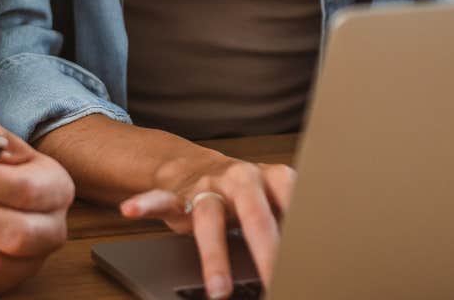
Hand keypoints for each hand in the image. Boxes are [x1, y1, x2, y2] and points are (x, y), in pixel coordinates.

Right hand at [120, 155, 295, 298]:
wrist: (196, 166)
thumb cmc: (246, 194)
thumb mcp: (275, 201)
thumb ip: (293, 222)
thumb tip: (321, 259)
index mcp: (273, 178)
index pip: (292, 207)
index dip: (300, 238)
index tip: (309, 267)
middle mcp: (241, 178)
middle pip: (255, 214)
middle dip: (266, 251)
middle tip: (276, 282)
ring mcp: (206, 187)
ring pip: (208, 217)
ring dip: (214, 255)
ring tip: (219, 289)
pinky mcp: (177, 195)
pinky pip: (160, 199)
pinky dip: (145, 204)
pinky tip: (132, 210)